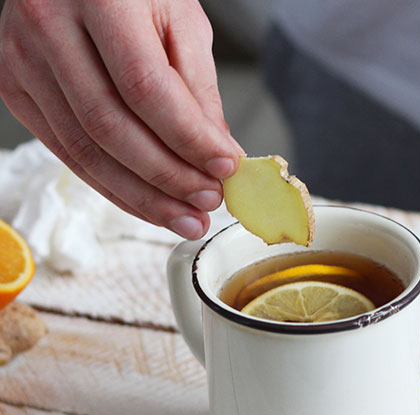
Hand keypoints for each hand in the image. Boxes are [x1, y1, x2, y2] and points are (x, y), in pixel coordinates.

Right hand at [0, 0, 242, 238]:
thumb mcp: (180, 16)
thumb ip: (198, 86)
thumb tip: (219, 153)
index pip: (146, 88)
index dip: (188, 137)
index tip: (225, 167)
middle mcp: (48, 26)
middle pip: (110, 127)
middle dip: (167, 177)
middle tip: (208, 203)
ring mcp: (22, 59)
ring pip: (84, 150)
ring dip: (141, 196)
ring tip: (186, 217)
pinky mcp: (15, 87)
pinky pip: (66, 151)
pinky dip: (111, 186)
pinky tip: (147, 203)